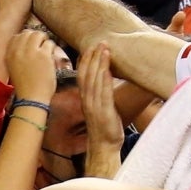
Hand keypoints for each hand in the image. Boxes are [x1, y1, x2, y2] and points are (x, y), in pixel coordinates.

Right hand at [7, 27, 59, 99]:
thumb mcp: (13, 69)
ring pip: (39, 35)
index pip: (17, 37)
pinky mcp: (43, 55)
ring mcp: (30, 51)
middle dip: (36, 38)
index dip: (26, 39)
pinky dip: (52, 49)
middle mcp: (18, 50)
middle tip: (41, 47)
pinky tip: (50, 59)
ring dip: (45, 42)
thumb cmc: (25, 87)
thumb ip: (16, 55)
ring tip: (46, 52)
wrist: (32, 98)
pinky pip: (50, 43)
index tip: (31, 46)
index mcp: (9, 54)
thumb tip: (26, 44)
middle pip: (28, 33)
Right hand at [83, 42, 124, 163]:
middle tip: (99, 42)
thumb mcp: (100, 108)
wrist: (104, 147)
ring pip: (95, 80)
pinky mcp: (104, 112)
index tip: (90, 47)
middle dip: (93, 57)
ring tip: (105, 48)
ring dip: (99, 63)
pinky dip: (105, 79)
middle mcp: (88, 100)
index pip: (82, 75)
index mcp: (85, 99)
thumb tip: (106, 80)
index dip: (85, 60)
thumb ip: (100, 94)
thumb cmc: (104, 128)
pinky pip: (103, 93)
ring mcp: (95, 106)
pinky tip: (108, 68)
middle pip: (87, 74)